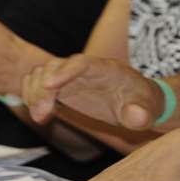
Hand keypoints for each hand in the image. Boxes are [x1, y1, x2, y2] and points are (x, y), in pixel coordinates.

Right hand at [24, 54, 162, 128]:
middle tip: (42, 115)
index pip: (82, 63)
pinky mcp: (62, 87)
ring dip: (33, 92)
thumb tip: (137, 117)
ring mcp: (71, 76)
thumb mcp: (147, 110)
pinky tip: (40, 114)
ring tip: (40, 116)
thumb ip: (142, 113)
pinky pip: (38, 84)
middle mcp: (84, 68)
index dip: (64, 72)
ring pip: (42, 73)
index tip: (49, 86)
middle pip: (55, 66)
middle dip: (43, 88)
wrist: (137, 102)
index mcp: (105, 69)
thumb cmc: (142, 104)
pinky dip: (32, 96)